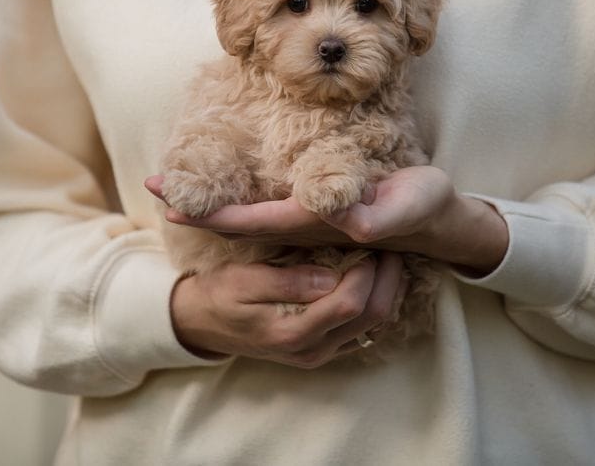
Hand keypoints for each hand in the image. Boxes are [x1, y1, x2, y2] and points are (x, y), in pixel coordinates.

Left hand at [146, 166, 508, 274]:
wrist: (438, 221)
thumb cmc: (423, 209)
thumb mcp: (408, 206)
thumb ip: (379, 216)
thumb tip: (347, 221)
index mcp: (317, 223)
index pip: (252, 222)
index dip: (211, 213)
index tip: (172, 201)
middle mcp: (304, 225)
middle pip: (238, 221)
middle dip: (197, 206)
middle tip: (152, 187)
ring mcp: (308, 219)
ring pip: (248, 215)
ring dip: (211, 201)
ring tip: (175, 186)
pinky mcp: (317, 208)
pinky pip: (265, 207)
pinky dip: (236, 198)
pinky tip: (222, 188)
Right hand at [170, 253, 406, 367]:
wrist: (203, 324)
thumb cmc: (220, 294)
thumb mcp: (243, 280)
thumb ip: (287, 281)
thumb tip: (330, 277)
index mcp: (292, 332)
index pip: (348, 303)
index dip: (366, 272)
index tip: (369, 242)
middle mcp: (313, 350)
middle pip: (372, 318)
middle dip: (387, 280)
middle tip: (391, 246)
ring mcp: (321, 354)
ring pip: (375, 326)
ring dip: (387, 291)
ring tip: (388, 258)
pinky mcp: (325, 350)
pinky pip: (364, 330)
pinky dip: (375, 303)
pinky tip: (374, 278)